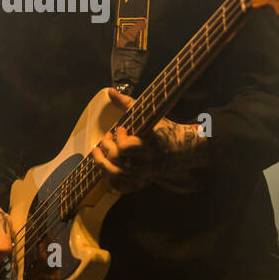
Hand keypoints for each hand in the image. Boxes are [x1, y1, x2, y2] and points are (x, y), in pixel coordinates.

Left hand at [89, 88, 209, 193]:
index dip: (119, 137)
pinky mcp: (141, 182)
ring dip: (102, 163)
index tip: (121, 129)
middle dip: (106, 147)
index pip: (125, 148)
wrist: (181, 149)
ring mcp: (143, 174)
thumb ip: (127, 103)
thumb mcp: (148, 115)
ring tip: (97, 152)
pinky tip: (106, 170)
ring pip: (116, 175)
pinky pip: (122, 188)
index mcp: (149, 146)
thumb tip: (110, 91)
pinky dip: (111, 182)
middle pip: (117, 161)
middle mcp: (145, 163)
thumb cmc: (163, 129)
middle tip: (107, 137)